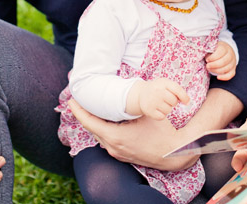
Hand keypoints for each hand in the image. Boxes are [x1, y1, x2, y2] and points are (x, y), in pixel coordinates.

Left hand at [68, 98, 198, 170]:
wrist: (174, 153)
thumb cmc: (161, 132)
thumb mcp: (146, 114)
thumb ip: (132, 104)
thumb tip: (124, 90)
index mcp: (115, 137)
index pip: (90, 123)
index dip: (79, 111)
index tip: (72, 100)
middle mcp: (112, 147)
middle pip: (92, 129)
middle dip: (85, 115)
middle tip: (79, 102)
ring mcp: (117, 153)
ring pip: (100, 136)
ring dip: (94, 123)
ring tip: (91, 110)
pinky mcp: (123, 155)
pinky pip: (107, 141)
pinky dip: (103, 130)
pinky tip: (106, 122)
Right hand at [127, 78, 189, 119]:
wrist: (141, 93)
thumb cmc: (158, 89)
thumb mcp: (167, 84)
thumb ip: (178, 90)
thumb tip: (187, 101)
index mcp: (163, 82)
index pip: (177, 90)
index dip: (184, 97)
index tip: (186, 102)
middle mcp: (157, 91)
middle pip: (174, 102)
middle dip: (173, 102)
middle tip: (167, 100)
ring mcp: (152, 101)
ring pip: (168, 110)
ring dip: (167, 109)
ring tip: (160, 104)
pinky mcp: (148, 110)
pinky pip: (162, 117)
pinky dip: (161, 115)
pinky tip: (157, 109)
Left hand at [206, 42, 237, 79]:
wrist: (225, 52)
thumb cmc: (215, 50)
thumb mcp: (212, 48)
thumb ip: (209, 51)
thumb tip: (204, 56)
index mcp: (225, 47)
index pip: (221, 52)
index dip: (213, 57)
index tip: (207, 60)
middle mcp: (231, 54)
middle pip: (224, 61)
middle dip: (214, 65)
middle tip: (207, 66)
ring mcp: (233, 62)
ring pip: (227, 68)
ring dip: (217, 70)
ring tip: (210, 69)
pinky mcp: (233, 69)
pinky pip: (231, 74)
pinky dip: (225, 77)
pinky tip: (218, 77)